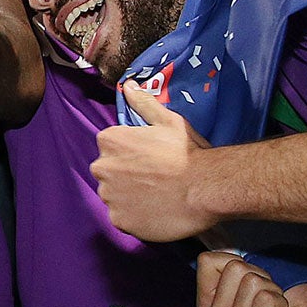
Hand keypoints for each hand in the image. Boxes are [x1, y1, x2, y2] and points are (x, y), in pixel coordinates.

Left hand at [92, 86, 215, 241]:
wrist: (204, 188)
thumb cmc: (188, 152)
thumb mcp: (168, 121)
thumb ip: (144, 104)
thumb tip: (128, 86)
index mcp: (109, 140)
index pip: (110, 148)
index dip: (131, 155)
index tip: (149, 159)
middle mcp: (101, 167)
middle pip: (108, 173)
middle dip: (125, 176)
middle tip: (154, 180)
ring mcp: (109, 196)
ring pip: (114, 197)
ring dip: (129, 197)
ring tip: (156, 197)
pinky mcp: (118, 220)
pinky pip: (122, 218)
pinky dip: (135, 217)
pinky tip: (155, 211)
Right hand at [196, 252, 306, 306]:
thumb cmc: (285, 297)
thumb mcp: (252, 272)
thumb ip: (228, 261)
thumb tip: (217, 247)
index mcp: (206, 305)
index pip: (207, 261)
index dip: (238, 262)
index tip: (252, 280)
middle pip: (233, 270)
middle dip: (259, 277)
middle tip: (268, 297)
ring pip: (251, 284)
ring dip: (272, 290)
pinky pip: (265, 300)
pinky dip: (280, 301)